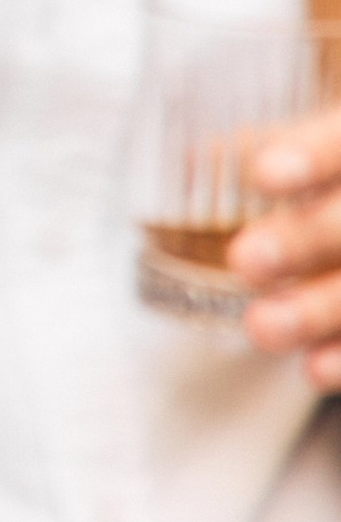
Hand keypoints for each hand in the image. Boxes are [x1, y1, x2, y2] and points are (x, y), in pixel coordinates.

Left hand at [229, 106, 340, 385]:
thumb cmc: (330, 184)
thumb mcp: (313, 153)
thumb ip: (268, 153)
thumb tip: (194, 159)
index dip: (311, 155)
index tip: (263, 173)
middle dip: (304, 239)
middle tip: (244, 261)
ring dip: (318, 309)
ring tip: (261, 327)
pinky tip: (312, 368)